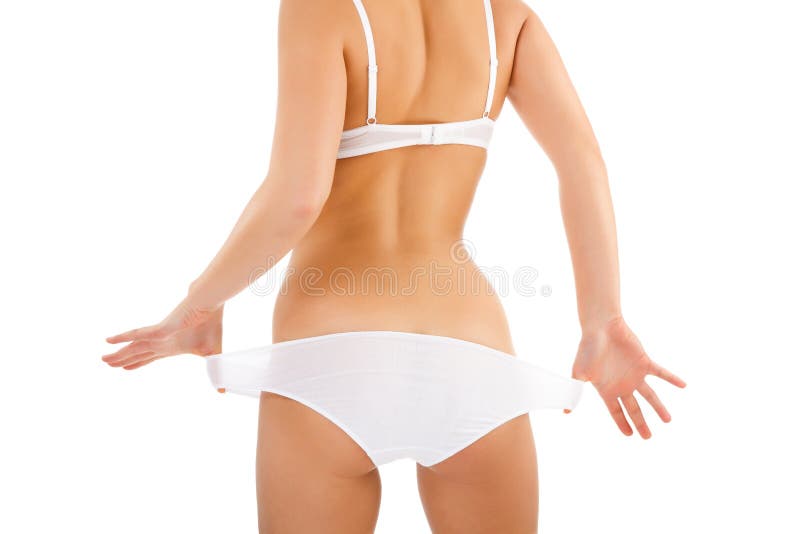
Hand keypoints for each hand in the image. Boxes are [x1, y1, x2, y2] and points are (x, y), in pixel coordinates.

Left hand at [101, 299, 223, 369]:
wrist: (211, 304)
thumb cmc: (211, 323)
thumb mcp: (212, 353)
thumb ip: (213, 370)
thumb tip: (222, 392)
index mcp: (171, 346)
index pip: (150, 357)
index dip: (138, 363)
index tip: (126, 368)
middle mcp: (162, 341)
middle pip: (138, 353)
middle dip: (123, 359)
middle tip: (107, 364)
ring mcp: (159, 335)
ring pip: (133, 347)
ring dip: (118, 354)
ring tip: (103, 360)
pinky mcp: (160, 329)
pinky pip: (136, 334)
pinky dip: (122, 337)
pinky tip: (109, 340)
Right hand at [566, 316, 685, 438]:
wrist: (600, 327)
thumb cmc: (587, 349)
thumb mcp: (578, 373)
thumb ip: (575, 392)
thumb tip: (565, 411)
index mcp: (607, 390)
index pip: (617, 412)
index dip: (623, 424)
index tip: (630, 435)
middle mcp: (622, 385)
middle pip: (634, 409)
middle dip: (641, 424)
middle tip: (648, 437)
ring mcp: (634, 375)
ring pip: (650, 396)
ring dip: (659, 408)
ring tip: (668, 420)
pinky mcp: (644, 362)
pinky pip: (661, 373)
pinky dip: (672, 379)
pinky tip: (683, 385)